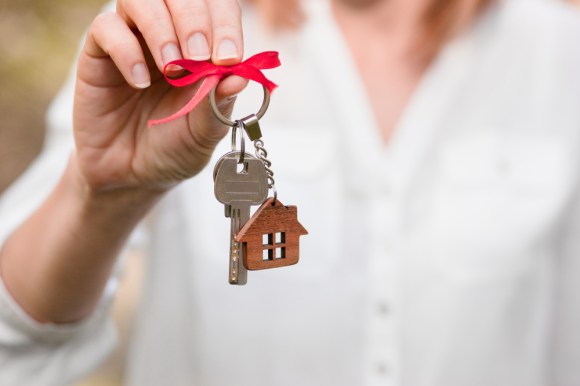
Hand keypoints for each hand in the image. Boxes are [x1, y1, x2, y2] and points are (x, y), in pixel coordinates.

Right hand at [73, 0, 246, 192]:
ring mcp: (133, 41)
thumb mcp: (204, 133)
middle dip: (195, 20)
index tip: (228, 56)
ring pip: (142, 0)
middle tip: (199, 57)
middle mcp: (169, 35)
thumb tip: (241, 75)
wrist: (132, 176)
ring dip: (161, 29)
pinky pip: (107, 28)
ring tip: (171, 69)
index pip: (218, 7)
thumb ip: (219, 104)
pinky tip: (140, 82)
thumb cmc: (173, 148)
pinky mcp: (99, 54)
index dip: (225, 23)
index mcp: (203, 47)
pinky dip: (126, 51)